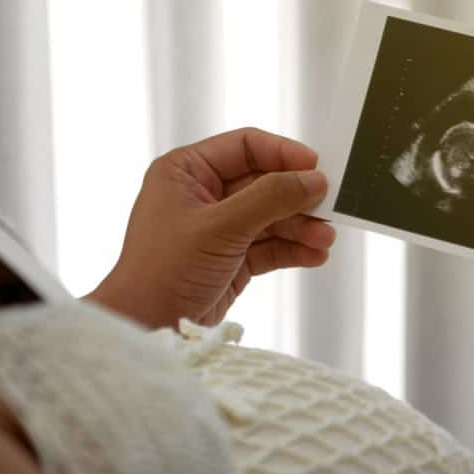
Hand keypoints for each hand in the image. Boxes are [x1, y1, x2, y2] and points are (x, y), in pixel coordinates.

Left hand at [85, 128, 334, 328]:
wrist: (143, 326)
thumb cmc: (164, 270)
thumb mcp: (221, 227)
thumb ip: (270, 199)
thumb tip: (314, 180)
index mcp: (185, 171)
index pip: (244, 147)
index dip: (283, 154)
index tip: (317, 167)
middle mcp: (201, 194)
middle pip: (263, 182)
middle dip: (296, 197)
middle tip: (330, 207)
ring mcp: (216, 228)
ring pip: (269, 216)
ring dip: (300, 226)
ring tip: (325, 238)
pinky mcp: (229, 258)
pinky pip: (268, 246)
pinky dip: (292, 249)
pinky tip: (315, 255)